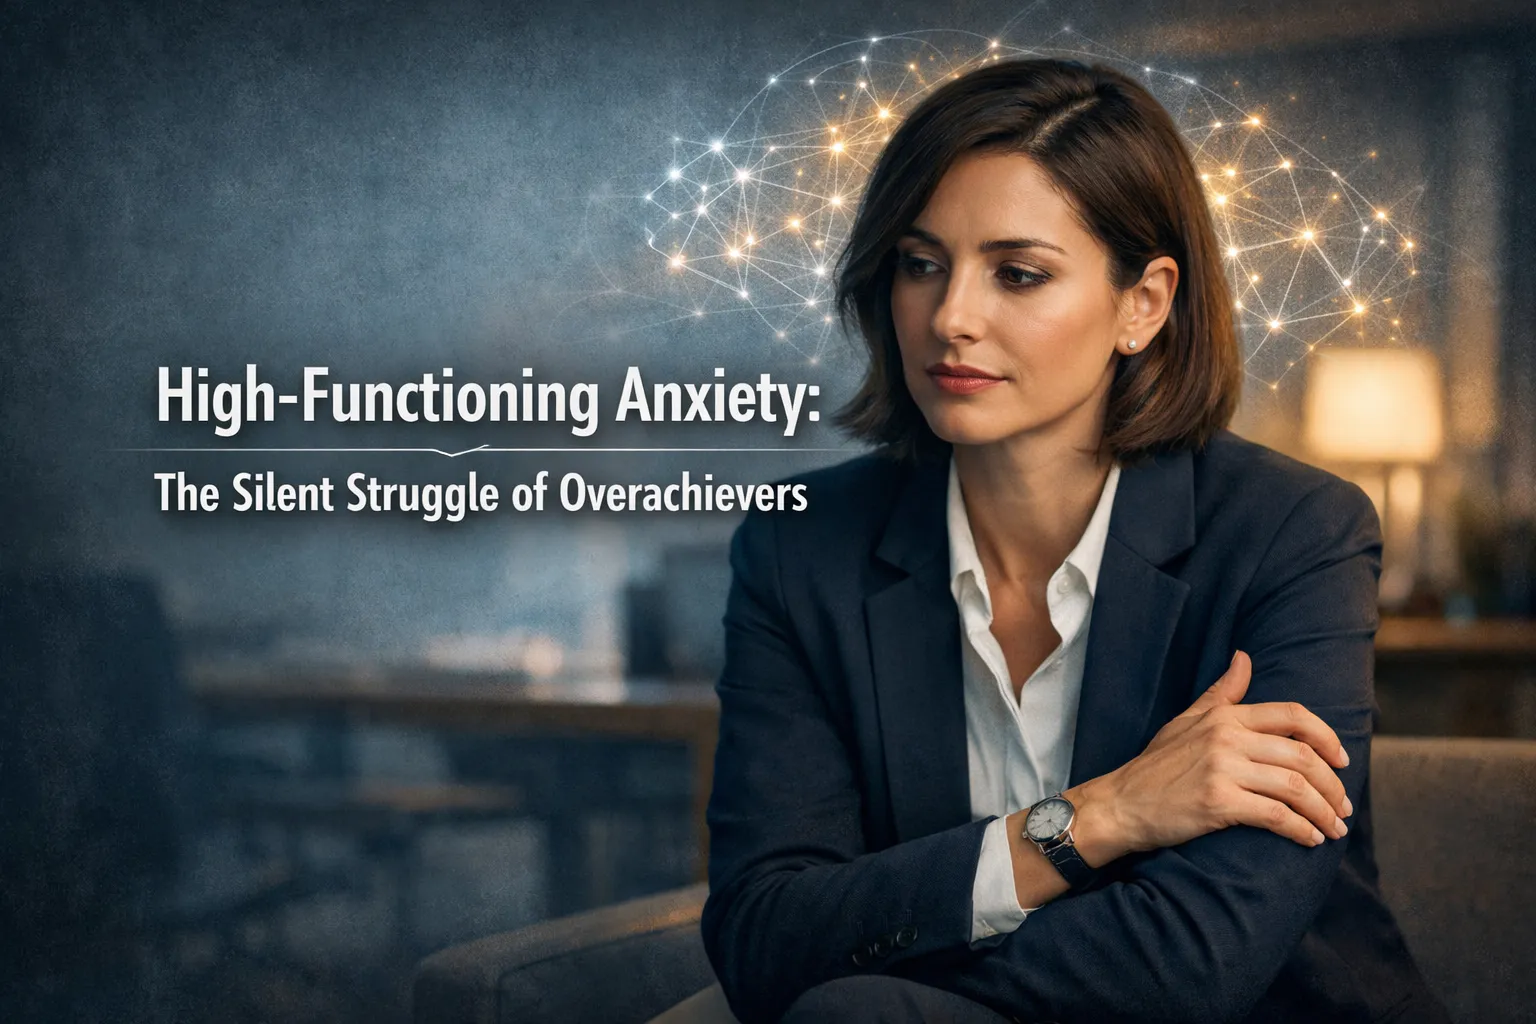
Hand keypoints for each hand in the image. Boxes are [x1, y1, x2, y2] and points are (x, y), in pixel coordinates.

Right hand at [1066, 650, 1352, 865]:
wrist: (1121, 803)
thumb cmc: (1155, 765)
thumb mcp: (1187, 720)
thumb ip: (1222, 692)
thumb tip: (1244, 657)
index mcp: (1224, 716)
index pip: (1293, 717)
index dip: (1327, 738)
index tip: (1343, 761)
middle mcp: (1226, 737)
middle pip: (1302, 756)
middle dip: (1332, 785)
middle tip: (1342, 807)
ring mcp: (1222, 769)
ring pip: (1296, 788)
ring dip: (1323, 812)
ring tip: (1333, 828)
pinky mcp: (1218, 803)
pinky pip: (1276, 815)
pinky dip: (1301, 830)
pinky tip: (1310, 840)